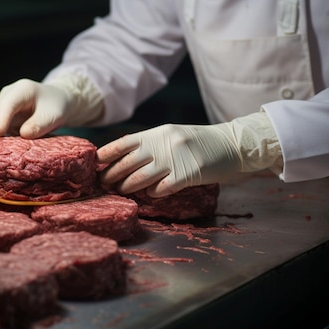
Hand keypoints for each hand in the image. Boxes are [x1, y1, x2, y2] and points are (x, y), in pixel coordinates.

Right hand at [0, 76, 102, 140]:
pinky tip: (0, 150)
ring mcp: (2, 103)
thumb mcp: (53, 116)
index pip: (8, 103)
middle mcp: (8, 94)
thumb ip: (39, 125)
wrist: (56, 102)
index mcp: (23, 89)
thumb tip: (23, 134)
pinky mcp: (0, 115)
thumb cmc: (55, 108)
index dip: (2, 118)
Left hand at [97, 112, 281, 196]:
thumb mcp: (173, 135)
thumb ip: (152, 144)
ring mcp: (175, 159)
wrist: (233, 144)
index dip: (108, 153)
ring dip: (128, 187)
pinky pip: (162, 188)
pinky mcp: (188, 174)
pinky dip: (153, 193)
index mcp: (158, 133)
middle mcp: (163, 144)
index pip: (125, 142)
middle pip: (128, 162)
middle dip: (112, 175)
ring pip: (141, 177)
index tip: (96, 163)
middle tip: (102, 184)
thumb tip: (125, 159)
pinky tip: (150, 195)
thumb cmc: (199, 142)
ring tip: (120, 192)